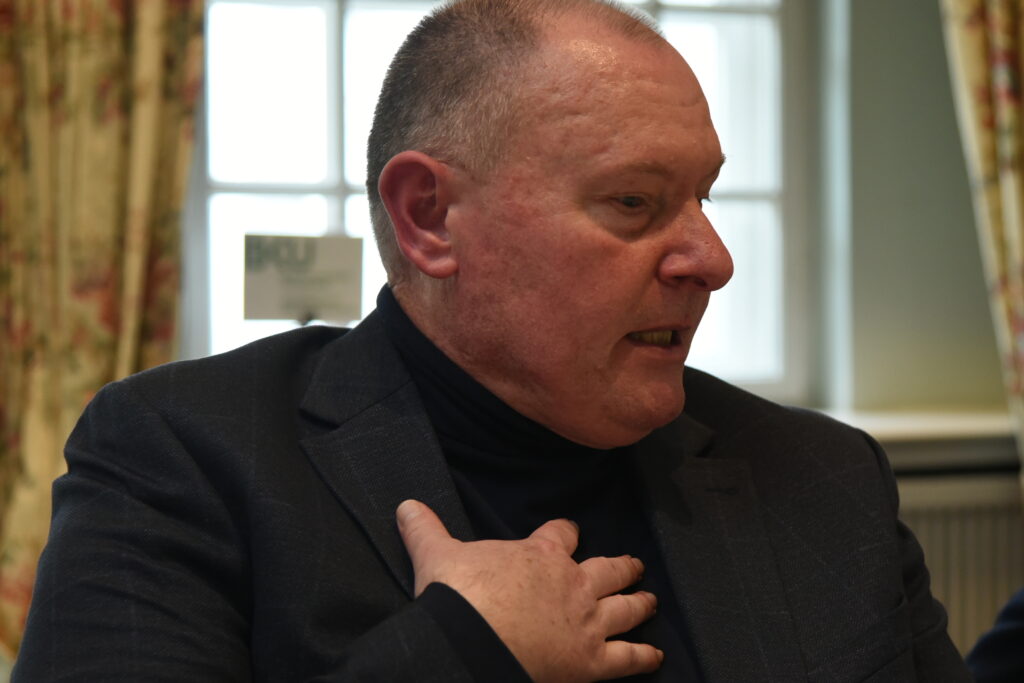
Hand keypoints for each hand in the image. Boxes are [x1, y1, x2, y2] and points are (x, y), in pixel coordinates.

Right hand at [396, 499, 662, 682]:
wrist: (474, 640)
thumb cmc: (460, 595)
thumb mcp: (438, 555)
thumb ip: (426, 529)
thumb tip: (405, 505)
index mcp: (541, 556)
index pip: (561, 535)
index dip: (566, 533)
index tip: (568, 532)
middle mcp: (573, 584)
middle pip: (606, 568)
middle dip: (621, 566)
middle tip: (633, 564)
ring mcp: (586, 622)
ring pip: (624, 607)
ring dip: (640, 602)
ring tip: (651, 599)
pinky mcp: (591, 661)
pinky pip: (626, 658)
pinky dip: (643, 656)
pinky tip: (656, 655)